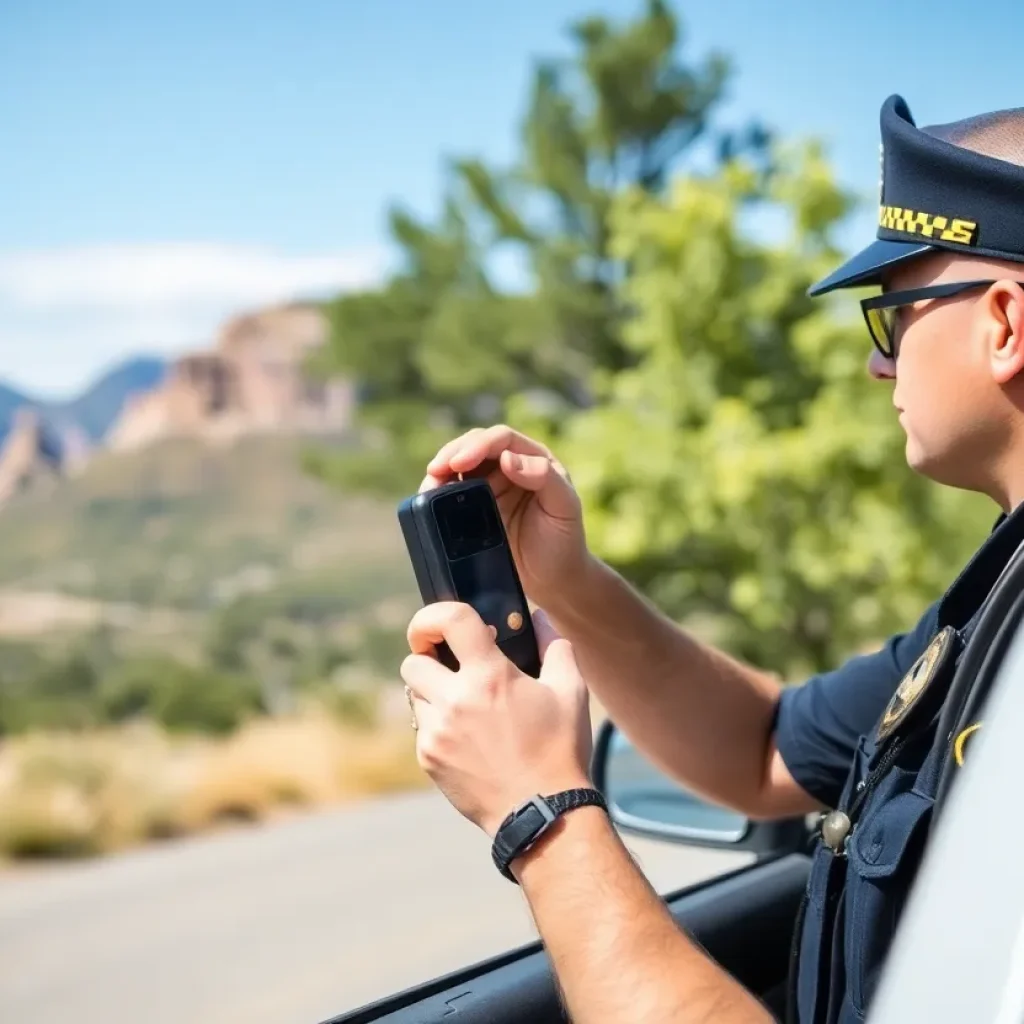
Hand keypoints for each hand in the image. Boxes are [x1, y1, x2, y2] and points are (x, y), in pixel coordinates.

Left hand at [401, 602, 592, 837]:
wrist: (544, 813)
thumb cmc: (560, 750)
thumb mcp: (570, 692)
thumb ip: (553, 645)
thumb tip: (537, 619)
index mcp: (490, 676)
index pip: (448, 620)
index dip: (434, 614)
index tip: (439, 624)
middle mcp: (456, 700)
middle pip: (413, 661)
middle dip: (429, 659)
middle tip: (451, 667)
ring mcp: (437, 732)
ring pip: (414, 696)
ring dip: (434, 694)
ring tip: (466, 708)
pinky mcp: (429, 759)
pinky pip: (421, 729)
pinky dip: (437, 727)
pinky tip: (468, 740)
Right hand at [421, 424, 586, 607]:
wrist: (553, 579)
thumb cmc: (564, 541)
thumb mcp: (564, 507)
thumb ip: (544, 477)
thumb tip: (507, 458)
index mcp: (534, 459)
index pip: (502, 439)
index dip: (478, 445)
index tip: (460, 463)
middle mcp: (510, 466)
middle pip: (475, 445)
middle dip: (453, 453)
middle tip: (436, 470)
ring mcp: (491, 486)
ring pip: (460, 465)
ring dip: (442, 470)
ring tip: (429, 485)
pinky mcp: (475, 508)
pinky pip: (453, 491)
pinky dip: (439, 491)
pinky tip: (430, 499)